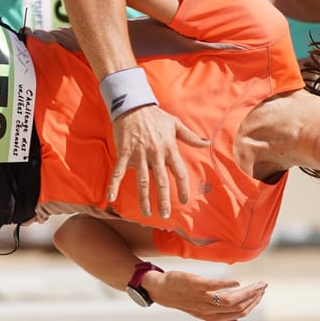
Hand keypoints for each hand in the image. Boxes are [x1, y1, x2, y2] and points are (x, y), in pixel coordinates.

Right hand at [107, 105, 209, 219]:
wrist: (133, 105)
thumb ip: (191, 137)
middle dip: (164, 200)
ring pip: (143, 181)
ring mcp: (139, 154)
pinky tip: (111, 198)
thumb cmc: (155, 115)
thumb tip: (207, 143)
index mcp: (169, 148)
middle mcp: (155, 154)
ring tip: (147, 213)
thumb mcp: (175, 124)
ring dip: (145, 199)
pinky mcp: (124, 153)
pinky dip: (114, 185)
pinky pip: (119, 172)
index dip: (183, 188)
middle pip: (162, 182)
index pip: (179, 172)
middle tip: (164, 215)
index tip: (185, 200)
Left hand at [150, 270, 267, 320]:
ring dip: (246, 291)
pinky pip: (213, 287)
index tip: (262, 292)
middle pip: (237, 307)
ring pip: (229, 299)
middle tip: (264, 285)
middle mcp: (209, 310)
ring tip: (256, 283)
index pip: (239, 313)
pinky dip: (227, 284)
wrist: (163, 291)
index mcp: (213, 317)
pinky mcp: (195, 285)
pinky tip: (237, 281)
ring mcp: (202, 298)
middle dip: (254, 296)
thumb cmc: (186, 301)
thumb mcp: (205, 313)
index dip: (253, 304)